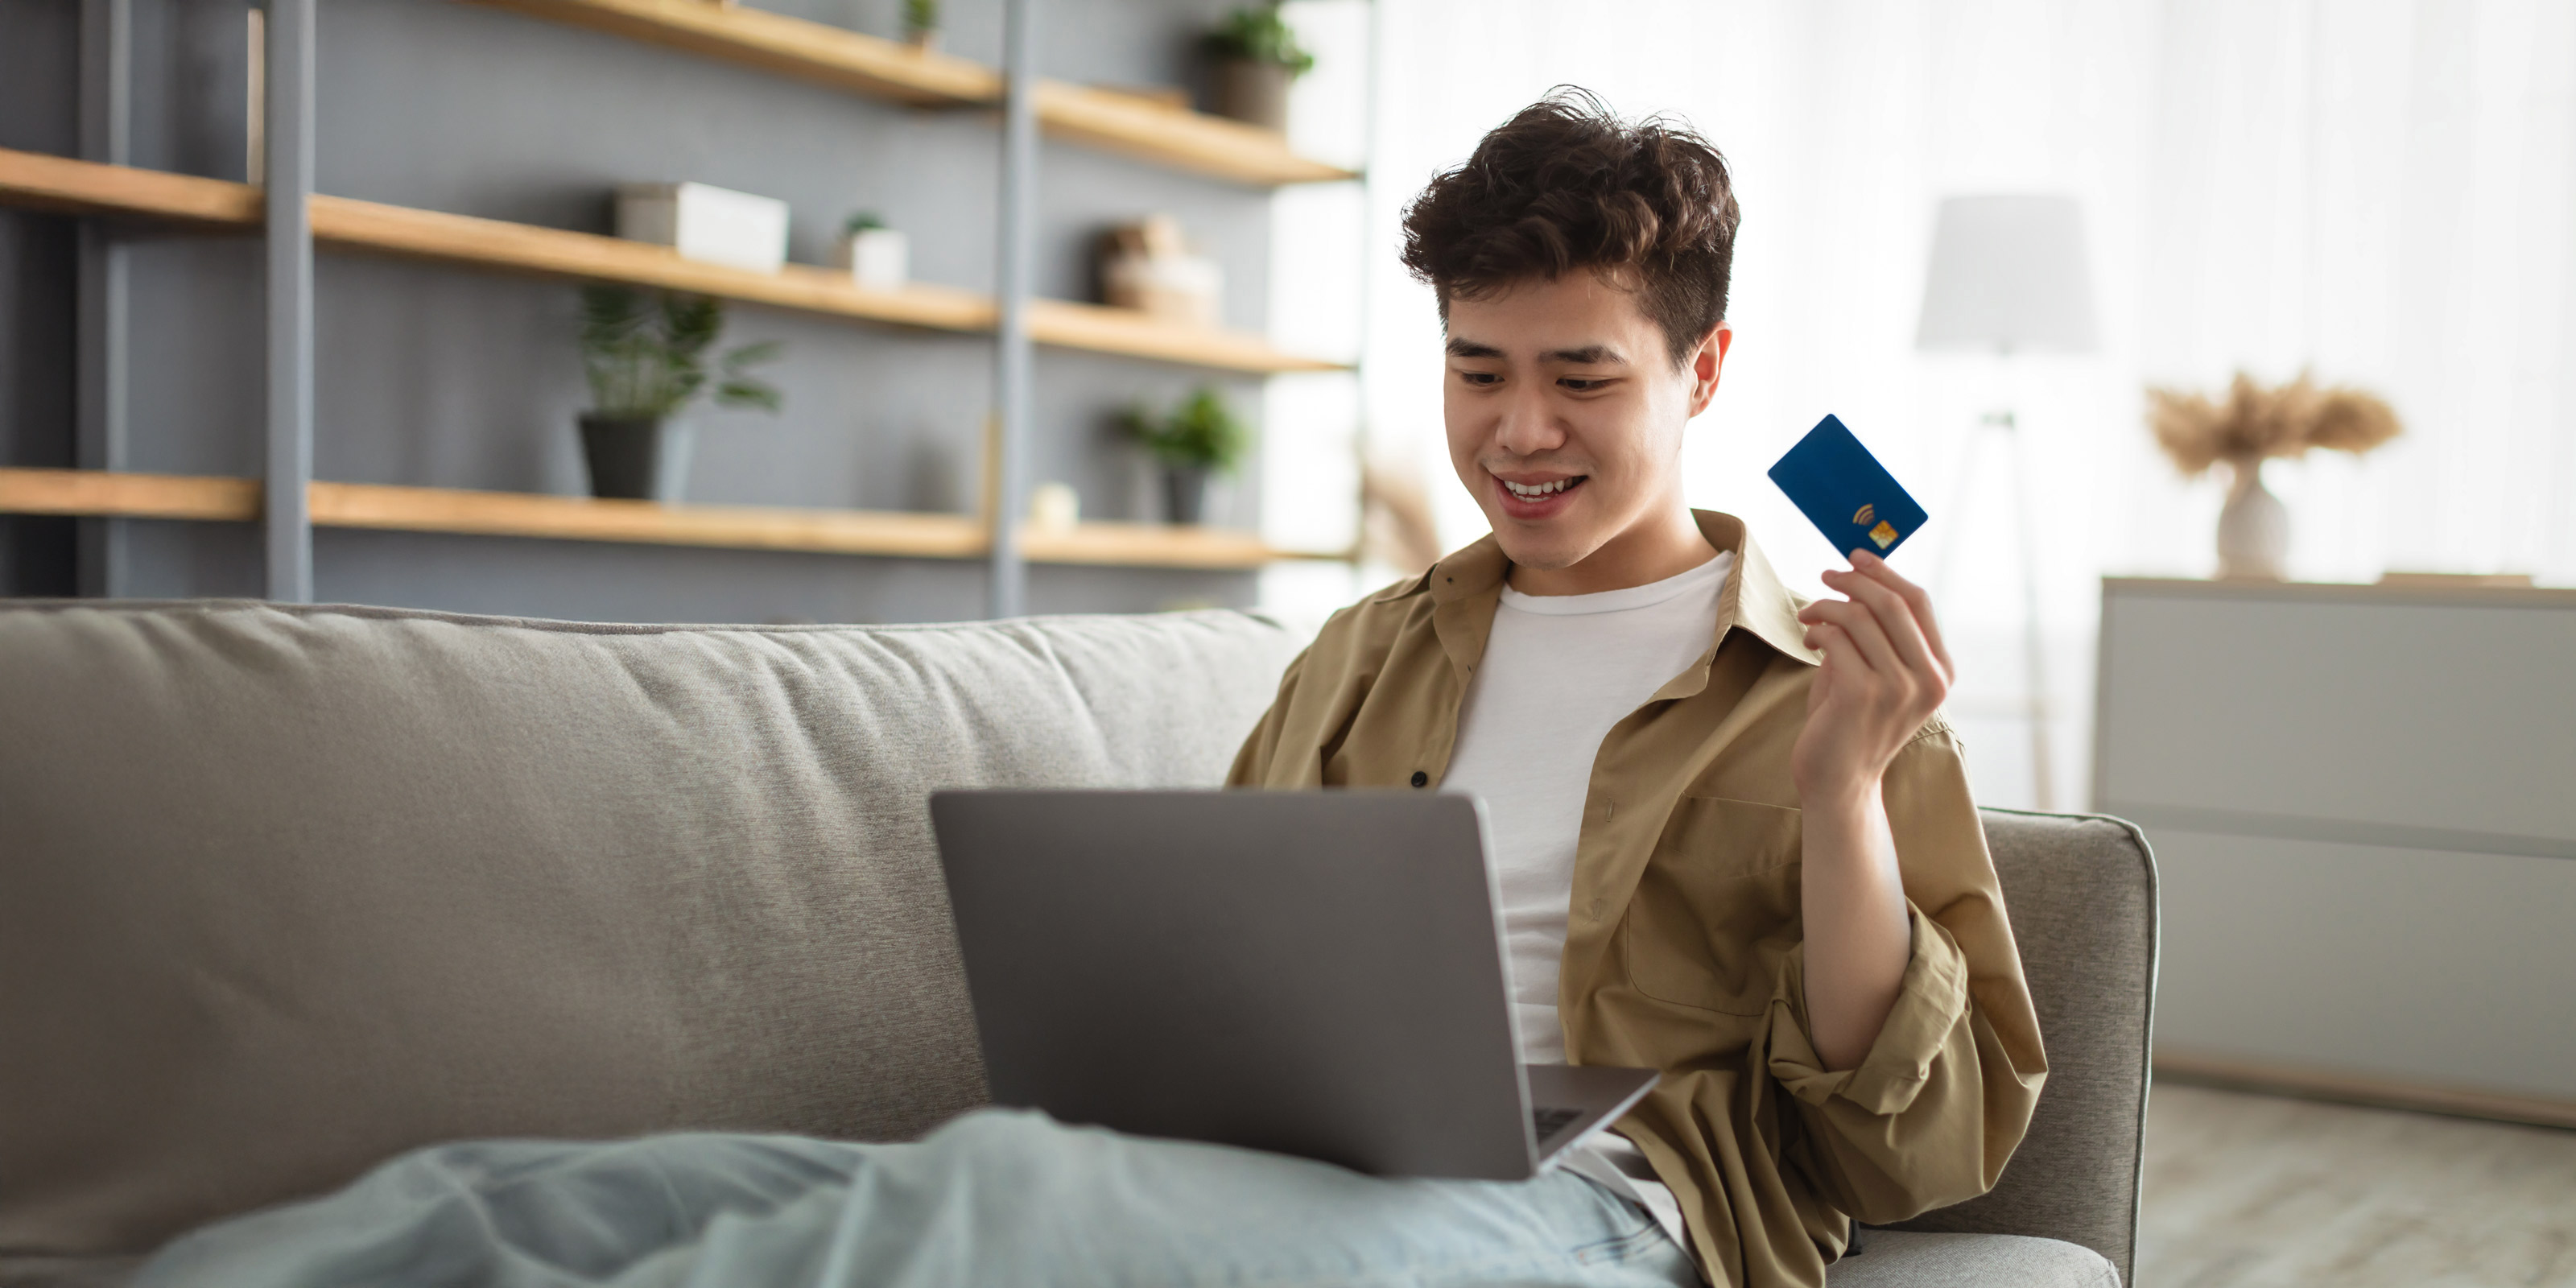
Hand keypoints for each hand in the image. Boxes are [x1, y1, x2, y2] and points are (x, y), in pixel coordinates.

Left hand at [1790, 550, 1954, 805]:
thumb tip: (1858, 578)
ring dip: (1826, 606)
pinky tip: (1809, 639)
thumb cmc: (1851, 723)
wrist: (1838, 781)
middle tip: (1825, 576)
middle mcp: (1928, 679)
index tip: (1857, 556)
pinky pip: (1836, 638)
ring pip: (1859, 616)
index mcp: (1940, 671)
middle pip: (1892, 602)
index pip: (1920, 602)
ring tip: (1809, 616)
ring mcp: (1899, 688)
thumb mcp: (1879, 673)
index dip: (1885, 572)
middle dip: (1853, 580)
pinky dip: (1817, 629)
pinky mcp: (1863, 694)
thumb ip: (1879, 634)